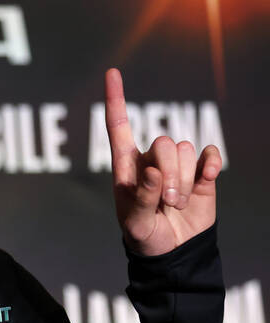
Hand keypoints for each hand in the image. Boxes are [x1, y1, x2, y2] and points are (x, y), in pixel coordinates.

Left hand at [105, 68, 220, 255]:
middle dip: (169, 173)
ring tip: (176, 204)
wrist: (174, 250)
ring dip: (184, 180)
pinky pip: (209, 154)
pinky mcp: (201, 172)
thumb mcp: (135, 223)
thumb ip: (142, 198)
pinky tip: (206, 180)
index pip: (118, 126)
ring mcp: (177, 164)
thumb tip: (152, 172)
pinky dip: (211, 165)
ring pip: (185, 149)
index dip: (115, 99)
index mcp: (126, 166)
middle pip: (164, 142)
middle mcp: (150, 159)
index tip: (112, 72)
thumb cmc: (144, 235)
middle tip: (167, 202)